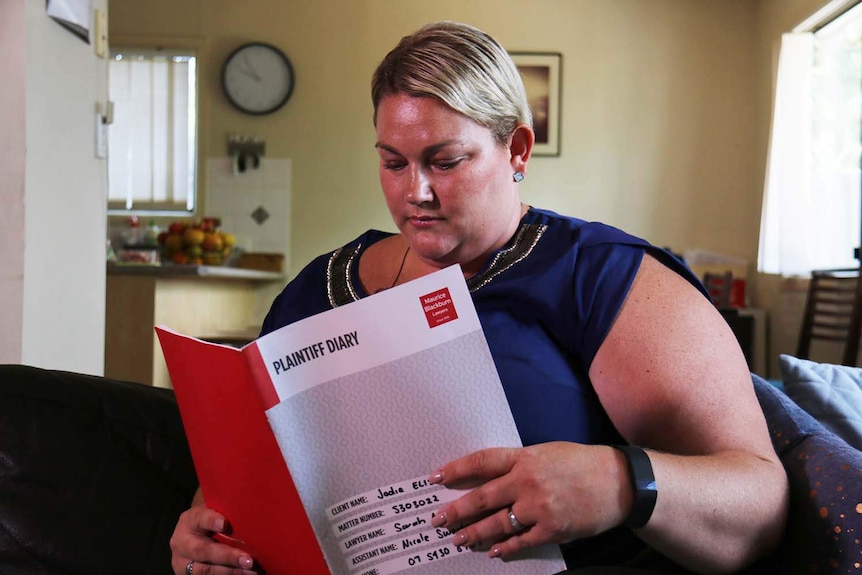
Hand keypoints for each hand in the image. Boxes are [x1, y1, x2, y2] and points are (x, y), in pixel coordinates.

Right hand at [170, 504, 257, 574]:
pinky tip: (242, 574)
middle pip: (202, 550)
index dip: (211, 521)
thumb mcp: (214, 512)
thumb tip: (249, 514)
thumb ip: (225, 512)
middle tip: (248, 560)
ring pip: (204, 570)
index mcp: (189, 520)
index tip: (225, 524)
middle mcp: (181, 542)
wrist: (194, 536)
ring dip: (229, 571)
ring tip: (250, 570)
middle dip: (227, 556)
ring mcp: (182, 562)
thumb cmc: (212, 520)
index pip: (199, 518)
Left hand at [428, 442, 630, 559]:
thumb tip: (489, 478)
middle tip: (437, 519)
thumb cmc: (581, 463)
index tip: (436, 477)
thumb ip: (519, 464)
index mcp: (525, 457)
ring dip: (474, 533)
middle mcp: (528, 481)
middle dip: (456, 510)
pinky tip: (492, 551)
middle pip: (482, 497)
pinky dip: (505, 548)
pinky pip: (521, 541)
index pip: (482, 462)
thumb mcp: (546, 453)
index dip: (456, 469)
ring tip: (458, 538)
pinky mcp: (553, 529)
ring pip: (497, 523)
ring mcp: (540, 507)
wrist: (619, 482)